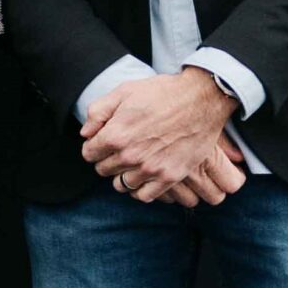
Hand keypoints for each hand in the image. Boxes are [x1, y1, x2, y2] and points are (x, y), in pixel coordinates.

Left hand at [83, 70, 239, 199]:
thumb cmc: (163, 92)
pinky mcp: (169, 177)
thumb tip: (86, 133)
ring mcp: (150, 169)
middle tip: (120, 149)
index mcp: (116, 134)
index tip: (104, 141)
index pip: (89, 154)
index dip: (94, 146)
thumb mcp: (125, 91)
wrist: (202, 99)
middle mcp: (130, 155)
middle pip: (103, 170)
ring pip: (121, 185)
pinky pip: (144, 196)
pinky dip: (140, 189)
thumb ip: (98, 111)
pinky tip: (144, 176)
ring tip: (133, 162)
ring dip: (123, 174)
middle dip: (107, 159)